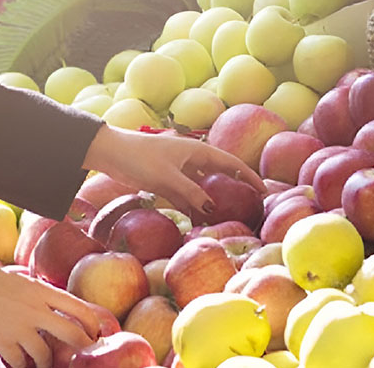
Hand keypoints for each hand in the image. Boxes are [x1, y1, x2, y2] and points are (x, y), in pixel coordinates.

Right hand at [0, 252, 97, 367]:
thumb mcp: (18, 280)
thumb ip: (35, 294)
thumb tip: (46, 306)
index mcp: (41, 291)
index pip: (78, 308)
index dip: (91, 323)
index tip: (94, 332)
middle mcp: (35, 310)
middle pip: (72, 333)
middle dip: (82, 347)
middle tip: (83, 354)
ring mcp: (19, 327)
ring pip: (44, 355)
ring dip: (45, 363)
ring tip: (43, 364)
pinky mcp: (1, 342)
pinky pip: (19, 363)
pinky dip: (21, 366)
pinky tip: (19, 364)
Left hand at [82, 125, 264, 214]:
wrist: (110, 153)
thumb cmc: (139, 159)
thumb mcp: (167, 177)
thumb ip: (191, 192)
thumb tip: (212, 208)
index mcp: (197, 151)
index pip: (231, 164)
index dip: (249, 177)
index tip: (264, 191)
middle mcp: (192, 159)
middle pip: (219, 175)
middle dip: (234, 189)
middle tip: (249, 206)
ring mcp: (179, 171)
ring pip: (202, 187)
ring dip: (212, 201)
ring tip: (226, 219)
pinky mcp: (166, 181)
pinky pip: (186, 195)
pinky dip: (194, 206)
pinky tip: (199, 221)